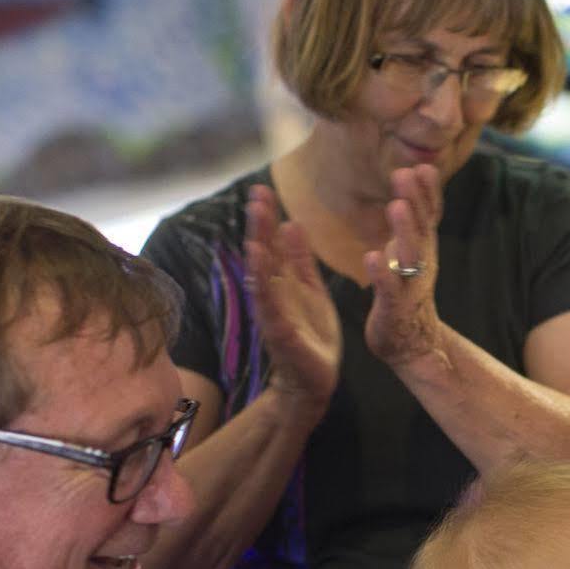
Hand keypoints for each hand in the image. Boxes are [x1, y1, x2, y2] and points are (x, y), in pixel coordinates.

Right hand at [244, 184, 339, 406]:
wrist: (314, 379)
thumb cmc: (311, 334)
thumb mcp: (311, 290)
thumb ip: (300, 260)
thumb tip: (292, 224)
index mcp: (285, 281)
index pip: (273, 243)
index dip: (268, 217)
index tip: (262, 189)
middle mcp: (274, 293)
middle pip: (264, 253)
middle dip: (260, 225)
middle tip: (256, 194)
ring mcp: (273, 311)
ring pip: (262, 275)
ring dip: (258, 248)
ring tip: (255, 220)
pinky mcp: (278, 331)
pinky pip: (269, 303)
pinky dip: (263, 282)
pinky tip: (258, 261)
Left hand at [363, 165, 444, 365]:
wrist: (412, 341)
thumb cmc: (406, 289)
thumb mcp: (413, 248)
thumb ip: (415, 215)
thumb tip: (415, 171)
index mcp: (425, 248)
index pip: (431, 215)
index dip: (429, 191)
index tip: (423, 165)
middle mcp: (422, 263)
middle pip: (423, 229)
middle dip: (415, 201)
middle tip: (404, 173)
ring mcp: (411, 285)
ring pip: (410, 256)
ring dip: (404, 230)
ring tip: (395, 206)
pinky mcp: (395, 307)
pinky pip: (390, 289)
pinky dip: (382, 273)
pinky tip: (372, 257)